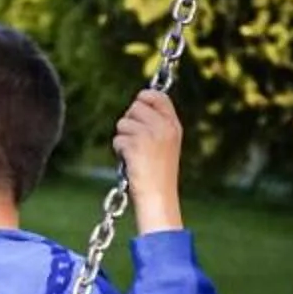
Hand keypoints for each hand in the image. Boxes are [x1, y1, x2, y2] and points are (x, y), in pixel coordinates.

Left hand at [114, 86, 183, 231]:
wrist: (158, 196)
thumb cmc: (158, 174)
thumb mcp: (165, 144)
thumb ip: (156, 125)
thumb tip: (137, 105)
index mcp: (174, 126)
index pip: (159, 96)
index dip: (144, 97)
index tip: (139, 102)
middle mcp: (164, 127)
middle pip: (136, 106)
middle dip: (130, 121)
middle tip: (135, 141)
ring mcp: (151, 135)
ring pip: (123, 122)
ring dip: (123, 138)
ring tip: (134, 155)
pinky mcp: (136, 145)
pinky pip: (118, 138)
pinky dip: (119, 150)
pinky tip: (130, 162)